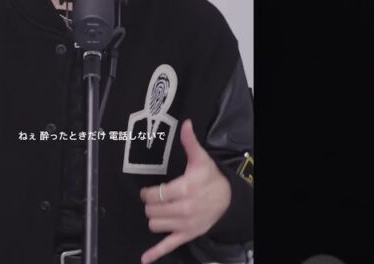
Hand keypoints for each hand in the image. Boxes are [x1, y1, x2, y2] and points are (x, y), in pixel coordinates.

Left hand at [138, 119, 230, 263]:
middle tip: (155, 199)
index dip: (147, 193)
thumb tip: (186, 124)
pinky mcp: (187, 235)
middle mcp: (183, 209)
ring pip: (155, 225)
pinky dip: (156, 253)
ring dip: (154, 218)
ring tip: (160, 211)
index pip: (154, 195)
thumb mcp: (200, 159)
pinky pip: (168, 245)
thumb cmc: (210, 178)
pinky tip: (145, 259)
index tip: (148, 191)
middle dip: (150, 204)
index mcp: (184, 189)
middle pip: (151, 210)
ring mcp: (185, 224)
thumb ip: (190, 143)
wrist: (228, 199)